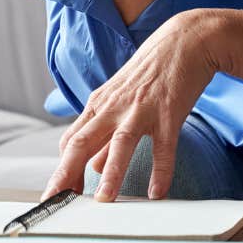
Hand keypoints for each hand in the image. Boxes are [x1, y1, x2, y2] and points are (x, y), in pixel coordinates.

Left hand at [40, 10, 219, 202]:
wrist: (185, 40)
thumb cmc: (151, 71)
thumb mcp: (121, 99)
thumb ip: (105, 133)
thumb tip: (93, 166)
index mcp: (100, 104)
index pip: (71, 140)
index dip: (62, 169)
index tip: (57, 195)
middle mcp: (115, 106)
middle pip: (83, 141)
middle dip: (67, 173)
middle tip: (56, 201)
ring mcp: (142, 108)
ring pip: (120, 142)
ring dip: (111, 173)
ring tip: (104, 200)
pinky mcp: (169, 111)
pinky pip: (163, 146)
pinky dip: (160, 170)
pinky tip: (157, 192)